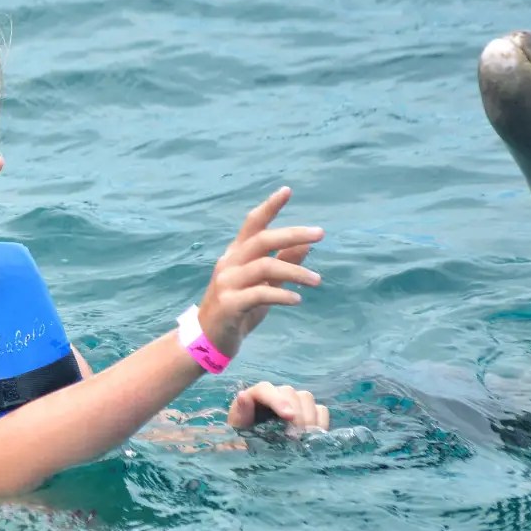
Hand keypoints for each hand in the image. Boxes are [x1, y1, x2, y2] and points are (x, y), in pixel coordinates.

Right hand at [195, 186, 322, 356]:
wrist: (210, 340)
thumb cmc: (239, 309)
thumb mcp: (264, 285)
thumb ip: (282, 264)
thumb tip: (305, 246)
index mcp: (236, 254)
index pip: (252, 224)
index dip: (269, 207)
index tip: (287, 190)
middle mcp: (229, 263)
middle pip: (262, 240)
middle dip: (293, 234)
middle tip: (320, 234)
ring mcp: (227, 283)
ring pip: (264, 266)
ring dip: (295, 272)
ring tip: (317, 280)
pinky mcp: (229, 304)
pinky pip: (259, 293)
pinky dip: (282, 295)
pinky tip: (297, 300)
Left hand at [227, 381, 328, 431]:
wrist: (252, 452)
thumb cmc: (241, 441)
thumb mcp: (236, 431)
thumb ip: (241, 414)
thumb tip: (243, 395)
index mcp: (254, 396)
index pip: (266, 389)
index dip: (278, 401)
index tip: (288, 417)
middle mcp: (275, 395)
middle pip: (290, 393)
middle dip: (296, 414)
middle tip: (296, 438)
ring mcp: (293, 402)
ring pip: (306, 398)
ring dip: (308, 418)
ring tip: (304, 439)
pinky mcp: (307, 413)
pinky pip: (320, 410)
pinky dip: (320, 423)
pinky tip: (314, 438)